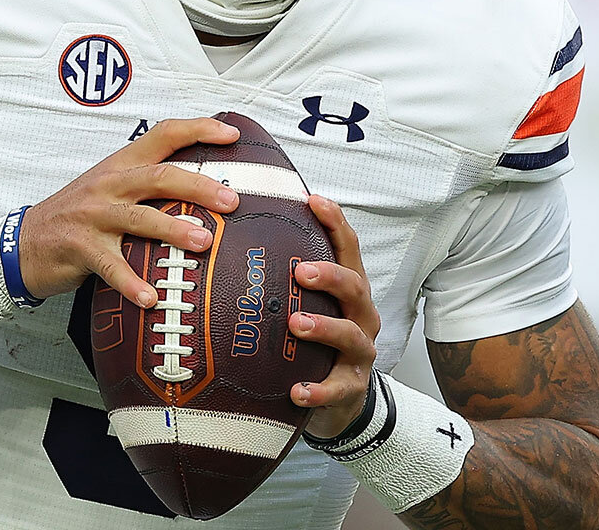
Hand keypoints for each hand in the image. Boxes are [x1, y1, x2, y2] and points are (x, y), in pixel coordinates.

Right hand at [19, 117, 241, 305]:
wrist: (26, 241)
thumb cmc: (78, 215)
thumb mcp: (110, 186)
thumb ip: (147, 183)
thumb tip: (204, 189)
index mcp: (121, 165)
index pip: (163, 134)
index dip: (198, 129)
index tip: (231, 134)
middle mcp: (110, 184)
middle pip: (160, 176)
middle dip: (199, 186)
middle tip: (231, 200)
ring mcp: (94, 215)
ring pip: (140, 218)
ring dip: (174, 229)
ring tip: (203, 241)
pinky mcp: (81, 248)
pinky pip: (112, 267)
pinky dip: (132, 284)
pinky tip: (151, 298)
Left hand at [292, 194, 381, 438]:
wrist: (339, 399)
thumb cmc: (316, 342)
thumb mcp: (309, 304)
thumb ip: (286, 279)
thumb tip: (238, 240)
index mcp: (349, 291)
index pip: (348, 249)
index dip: (335, 223)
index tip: (313, 200)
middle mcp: (360, 316)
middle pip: (355, 287)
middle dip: (330, 276)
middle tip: (299, 271)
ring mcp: (359, 353)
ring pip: (350, 336)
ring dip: (324, 327)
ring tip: (296, 323)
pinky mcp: (351, 387)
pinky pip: (337, 389)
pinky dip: (317, 389)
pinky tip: (296, 389)